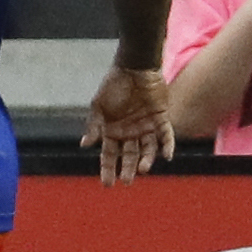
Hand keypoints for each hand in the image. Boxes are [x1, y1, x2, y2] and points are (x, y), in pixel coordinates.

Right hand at [80, 64, 173, 184]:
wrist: (133, 68)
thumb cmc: (113, 85)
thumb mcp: (98, 106)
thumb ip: (94, 126)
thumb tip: (85, 145)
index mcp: (112, 130)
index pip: (109, 155)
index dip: (108, 169)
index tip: (107, 184)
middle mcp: (129, 131)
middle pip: (129, 155)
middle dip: (128, 169)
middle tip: (127, 182)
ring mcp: (146, 125)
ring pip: (148, 148)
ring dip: (146, 160)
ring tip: (144, 170)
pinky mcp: (160, 117)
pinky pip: (165, 135)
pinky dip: (167, 145)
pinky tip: (166, 156)